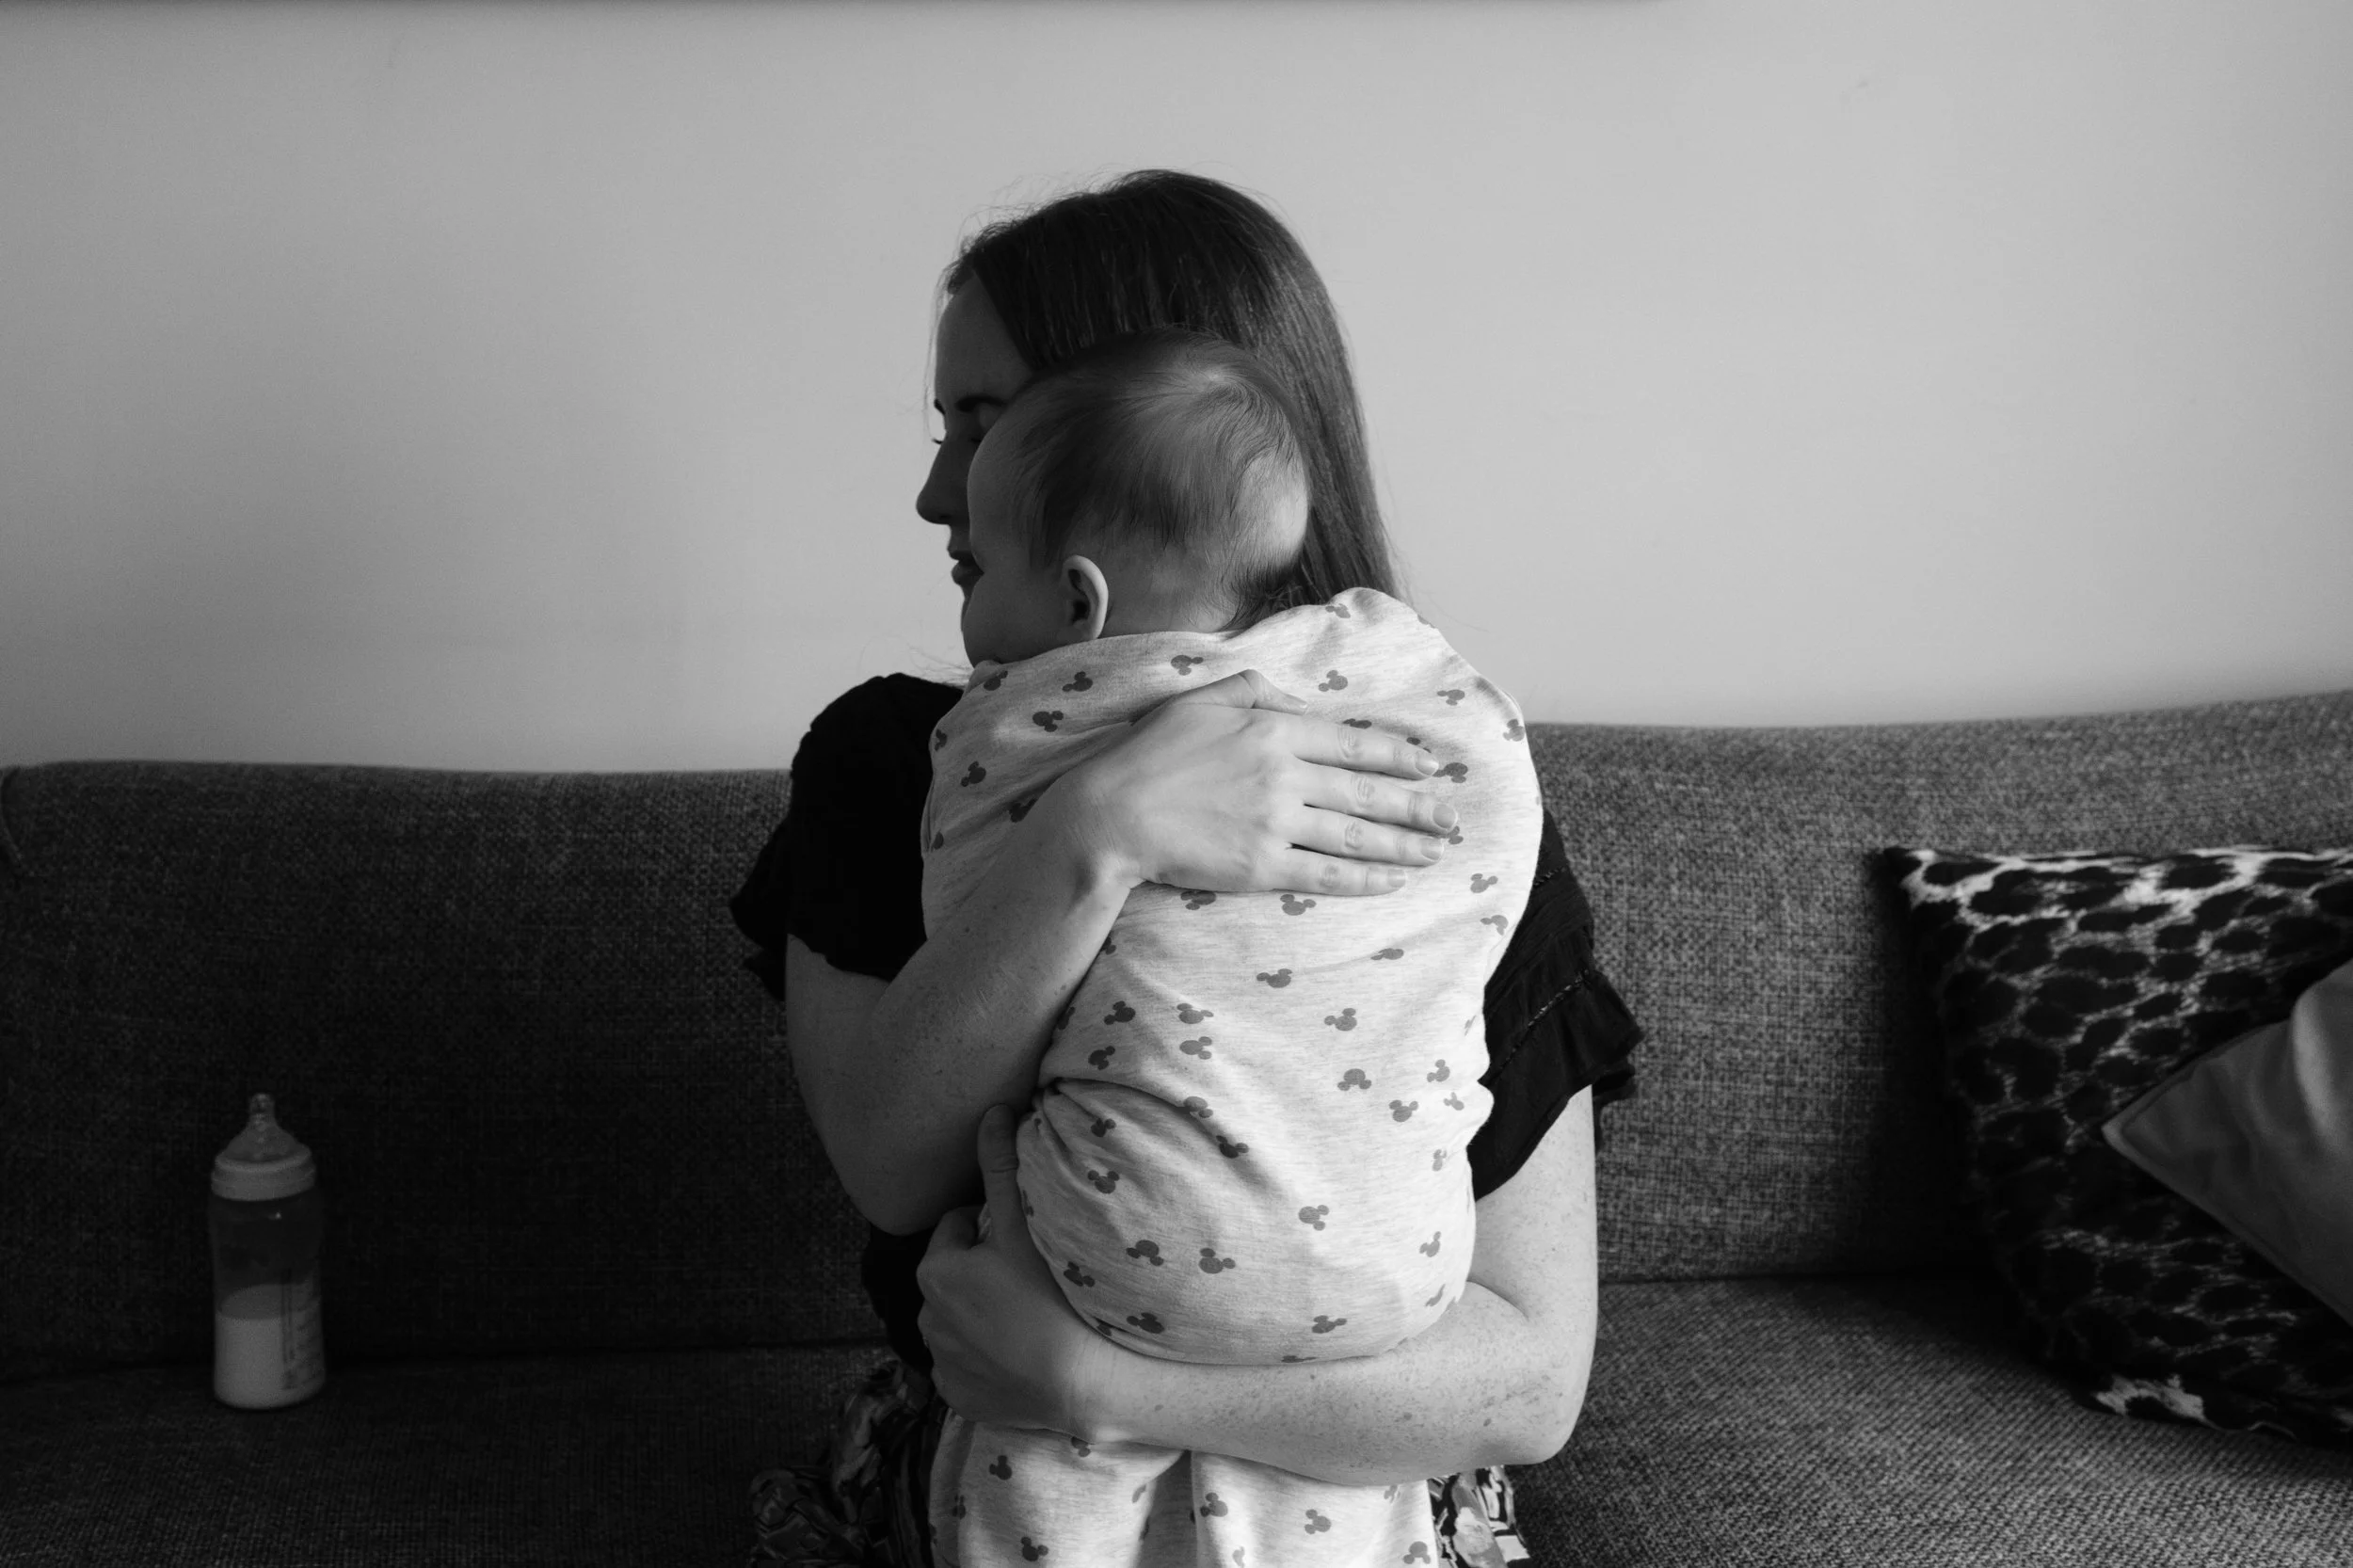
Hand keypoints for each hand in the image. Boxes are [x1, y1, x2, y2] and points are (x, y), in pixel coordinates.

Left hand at [917, 1105, 1123, 1436]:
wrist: (1083, 1383)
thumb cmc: (1052, 1294)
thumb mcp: (1023, 1224)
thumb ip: (1002, 1166)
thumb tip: (991, 1111)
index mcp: (934, 1271)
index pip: (958, 1230)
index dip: (992, 1231)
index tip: (1023, 1246)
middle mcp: (924, 1319)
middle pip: (957, 1277)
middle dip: (983, 1273)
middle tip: (1030, 1280)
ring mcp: (942, 1364)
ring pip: (960, 1322)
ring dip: (982, 1316)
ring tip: (1028, 1318)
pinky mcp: (958, 1399)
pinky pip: (968, 1368)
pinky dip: (987, 1360)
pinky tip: (1020, 1357)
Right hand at [1052, 668, 1458, 895]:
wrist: (1110, 815)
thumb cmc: (1150, 754)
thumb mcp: (1202, 699)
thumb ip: (1257, 690)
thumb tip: (1300, 701)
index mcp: (1274, 729)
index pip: (1354, 743)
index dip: (1398, 756)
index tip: (1429, 766)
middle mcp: (1285, 775)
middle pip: (1368, 793)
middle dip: (1418, 806)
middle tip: (1452, 817)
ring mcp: (1276, 823)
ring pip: (1357, 836)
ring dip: (1404, 845)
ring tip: (1436, 852)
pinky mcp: (1263, 867)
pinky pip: (1327, 874)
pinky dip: (1366, 878)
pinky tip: (1392, 880)